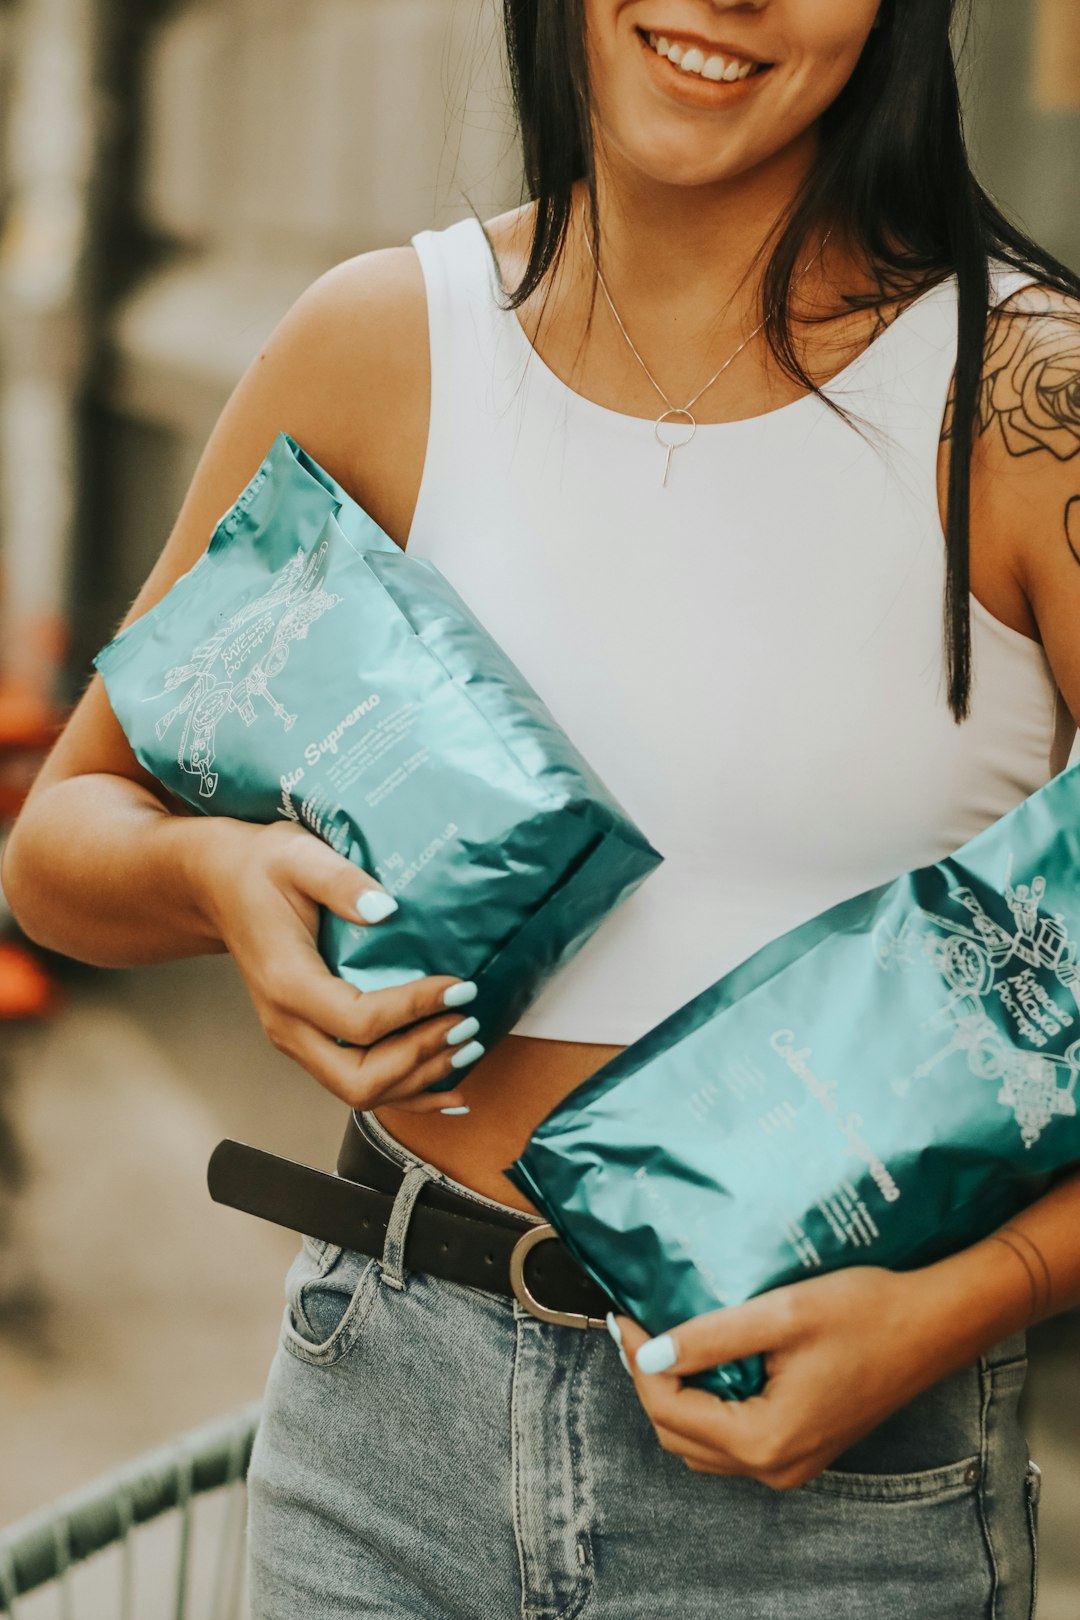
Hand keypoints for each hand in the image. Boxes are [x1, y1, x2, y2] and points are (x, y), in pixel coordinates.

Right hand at [193, 817, 480, 1111]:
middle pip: (358, 1078)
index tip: (460, 986)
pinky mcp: (311, 1043)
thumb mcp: (297, 856)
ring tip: (468, 1049)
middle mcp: (287, 1025)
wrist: (221, 887)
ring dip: (419, 1079)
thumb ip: (340, 881)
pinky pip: (358, 1084)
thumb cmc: (261, 869)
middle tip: (466, 1024)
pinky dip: (406, 1092)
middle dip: (420, 1059)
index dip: (415, 1010)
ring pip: (360, 1092)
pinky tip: (447, 1091)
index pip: (358, 1020)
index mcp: (286, 983)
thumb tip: (385, 908)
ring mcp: (297, 1040)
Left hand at [612, 1265, 948, 1489]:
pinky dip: (709, 1405)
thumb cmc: (867, 1313)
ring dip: (675, 1397)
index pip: (671, 1410)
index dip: (639, 1361)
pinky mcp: (803, 1447)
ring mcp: (792, 1463)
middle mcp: (776, 1466)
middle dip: (649, 1382)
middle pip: (680, 1435)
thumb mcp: (781, 1314)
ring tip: (663, 1340)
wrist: (932, 1325)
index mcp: (766, 1440)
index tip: (625, 1315)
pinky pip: (734, 1439)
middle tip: (638, 1327)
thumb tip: (649, 1354)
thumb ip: (711, 1338)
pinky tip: (706, 1360)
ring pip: (703, 1443)